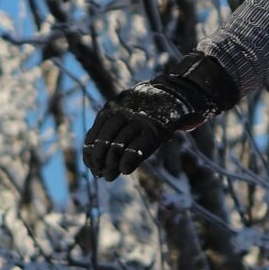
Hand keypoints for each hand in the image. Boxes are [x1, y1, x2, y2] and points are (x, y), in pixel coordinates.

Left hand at [82, 52, 237, 180]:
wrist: (178, 93)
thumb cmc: (150, 108)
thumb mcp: (129, 111)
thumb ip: (114, 127)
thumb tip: (98, 157)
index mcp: (115, 105)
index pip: (97, 129)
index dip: (90, 149)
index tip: (90, 165)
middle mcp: (126, 110)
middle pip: (107, 137)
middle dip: (100, 157)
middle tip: (99, 172)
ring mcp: (141, 119)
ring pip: (120, 143)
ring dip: (112, 162)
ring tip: (108, 176)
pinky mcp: (155, 129)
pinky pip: (138, 147)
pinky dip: (129, 160)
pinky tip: (124, 170)